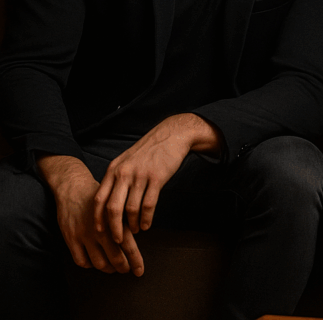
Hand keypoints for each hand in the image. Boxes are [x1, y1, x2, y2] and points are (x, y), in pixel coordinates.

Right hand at [37, 155, 143, 275]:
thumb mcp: (117, 204)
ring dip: (107, 268)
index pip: (128, 246)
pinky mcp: (71, 239)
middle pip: (114, 257)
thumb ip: (125, 221)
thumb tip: (137, 239)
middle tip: (127, 270)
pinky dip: (89, 265)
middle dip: (122, 267)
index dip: (135, 261)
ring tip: (112, 268)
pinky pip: (81, 261)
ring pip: (98, 262)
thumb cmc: (101, 197)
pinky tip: (95, 262)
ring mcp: (84, 236)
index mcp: (115, 221)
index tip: (140, 271)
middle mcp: (100, 230)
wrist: (74, 188)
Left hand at [93, 113, 221, 243]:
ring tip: (136, 231)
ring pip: (131, 209)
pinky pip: (149, 205)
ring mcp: (140, 176)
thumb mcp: (126, 160)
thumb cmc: (148, 151)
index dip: (97, 218)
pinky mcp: (157, 178)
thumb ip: (116, 178)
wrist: (171, 135)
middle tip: (117, 240)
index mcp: (113, 170)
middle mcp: (124, 173)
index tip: (99, 232)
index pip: (99, 199)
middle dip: (114, 228)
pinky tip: (147, 225)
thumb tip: (108, 202)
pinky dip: (146, 218)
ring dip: (133, 224)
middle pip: (113, 208)